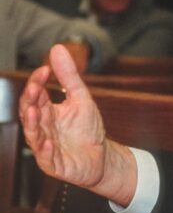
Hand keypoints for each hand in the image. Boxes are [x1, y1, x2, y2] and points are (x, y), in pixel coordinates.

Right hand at [20, 44, 137, 205]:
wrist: (101, 156)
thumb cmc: (87, 129)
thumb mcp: (81, 98)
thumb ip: (69, 76)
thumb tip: (57, 48)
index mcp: (46, 112)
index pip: (35, 95)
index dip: (37, 82)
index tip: (45, 69)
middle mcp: (41, 129)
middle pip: (30, 113)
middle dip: (31, 101)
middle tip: (35, 87)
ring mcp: (45, 147)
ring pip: (34, 135)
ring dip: (32, 123)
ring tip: (33, 111)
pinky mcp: (53, 164)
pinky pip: (46, 157)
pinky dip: (46, 150)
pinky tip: (48, 142)